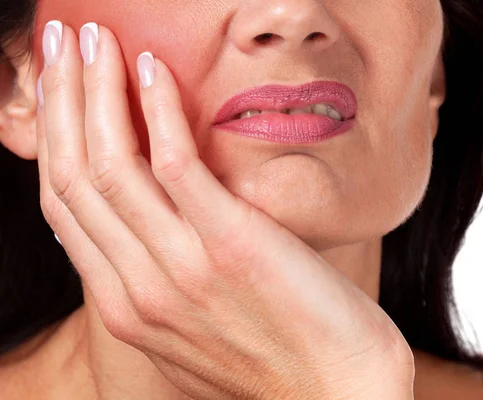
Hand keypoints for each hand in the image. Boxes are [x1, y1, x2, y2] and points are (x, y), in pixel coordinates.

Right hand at [36, 21, 413, 398]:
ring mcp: (181, 269)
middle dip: (61, 101)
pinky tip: (151, 70)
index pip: (64, 209)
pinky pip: (174, 165)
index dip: (53, 140)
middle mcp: (139, 289)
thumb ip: (160, 280)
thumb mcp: (197, 328)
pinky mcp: (231, 245)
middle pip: (73, 178)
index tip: (57, 91)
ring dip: (95, 90)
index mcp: (127, 308)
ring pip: (109, 164)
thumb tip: (146, 229)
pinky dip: (155, 112)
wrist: (340, 395)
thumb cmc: (279, 356)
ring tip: (92, 39)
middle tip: (59, 43)